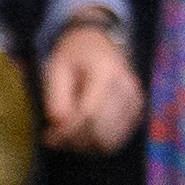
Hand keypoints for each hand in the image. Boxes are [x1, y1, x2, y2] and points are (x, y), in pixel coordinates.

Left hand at [40, 17, 146, 150]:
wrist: (98, 39)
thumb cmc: (75, 53)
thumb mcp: (56, 68)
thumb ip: (57, 98)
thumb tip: (61, 127)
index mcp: (105, 72)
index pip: (89, 114)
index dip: (67, 132)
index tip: (48, 138)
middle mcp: (126, 87)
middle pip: (101, 131)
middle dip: (75, 141)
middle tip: (55, 139)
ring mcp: (135, 99)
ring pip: (111, 140)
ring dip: (86, 145)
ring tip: (68, 136)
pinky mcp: (137, 109)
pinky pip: (118, 138)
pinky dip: (99, 142)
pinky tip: (84, 133)